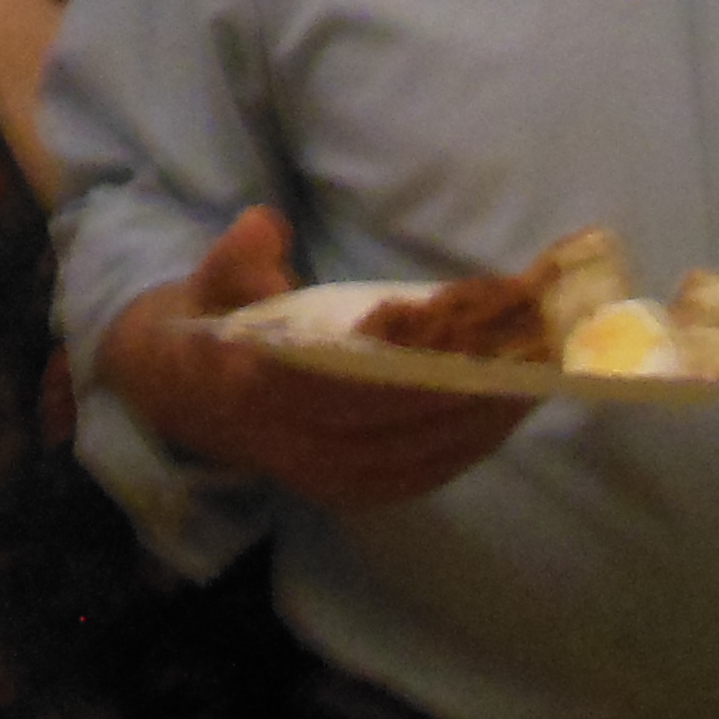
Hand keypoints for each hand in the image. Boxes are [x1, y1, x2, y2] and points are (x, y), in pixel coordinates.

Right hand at [95, 207, 527, 509]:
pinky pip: (419, 476)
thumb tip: (264, 227)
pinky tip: (507, 412)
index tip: (471, 325)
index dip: (416, 355)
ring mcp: (322, 475)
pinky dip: (468, 446)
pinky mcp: (346, 491)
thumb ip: (236, 256)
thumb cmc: (208, 325)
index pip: (348, 379)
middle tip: (535, 342)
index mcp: (256, 385)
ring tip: (541, 372)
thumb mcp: (207, 279)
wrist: (177, 399)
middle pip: (401, 417)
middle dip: (473, 381)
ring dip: (484, 415)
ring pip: (419, 452)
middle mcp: (292, 441)